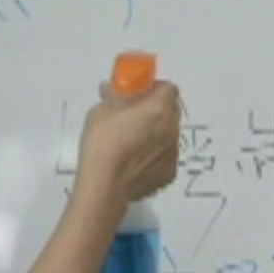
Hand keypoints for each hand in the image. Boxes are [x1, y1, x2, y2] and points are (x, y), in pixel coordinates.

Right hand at [77, 81, 180, 203]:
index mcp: (159, 108)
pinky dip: (154, 155)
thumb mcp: (100, 111)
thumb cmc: (102, 145)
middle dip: (155, 109)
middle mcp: (172, 129)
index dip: (153, 89)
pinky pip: (165, 156)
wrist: (104, 184)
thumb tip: (112, 90)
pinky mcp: (169, 173)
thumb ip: (113, 97)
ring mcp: (173, 152)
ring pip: (169, 134)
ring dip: (155, 132)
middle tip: (132, 115)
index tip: (138, 94)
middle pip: (171, 110)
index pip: (168, 88)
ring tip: (130, 141)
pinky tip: (134, 160)